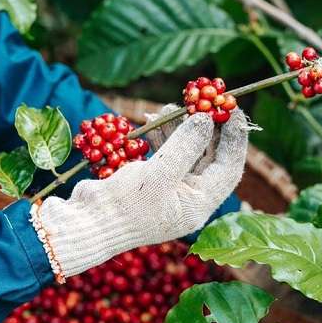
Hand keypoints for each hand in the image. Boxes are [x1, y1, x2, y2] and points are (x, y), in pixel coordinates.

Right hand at [36, 107, 248, 277]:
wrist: (86, 223)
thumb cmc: (124, 205)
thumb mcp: (158, 174)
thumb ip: (185, 146)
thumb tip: (207, 119)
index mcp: (199, 204)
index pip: (230, 167)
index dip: (235, 138)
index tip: (233, 109)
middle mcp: (190, 197)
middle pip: (210, 157)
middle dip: (207, 128)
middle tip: (205, 99)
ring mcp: (171, 189)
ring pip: (188, 151)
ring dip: (182, 127)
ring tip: (172, 106)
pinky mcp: (152, 180)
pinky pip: (167, 153)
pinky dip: (163, 135)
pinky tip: (154, 119)